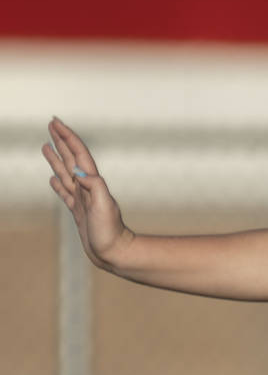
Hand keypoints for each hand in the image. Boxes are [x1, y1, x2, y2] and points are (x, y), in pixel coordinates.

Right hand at [43, 118, 132, 268]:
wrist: (114, 252)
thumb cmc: (110, 232)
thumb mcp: (104, 207)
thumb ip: (95, 187)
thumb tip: (80, 173)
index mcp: (91, 183)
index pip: (77, 154)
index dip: (67, 136)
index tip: (55, 122)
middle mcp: (86, 188)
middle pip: (70, 158)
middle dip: (61, 140)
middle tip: (51, 124)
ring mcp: (82, 199)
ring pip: (65, 173)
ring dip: (56, 158)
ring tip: (46, 146)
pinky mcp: (78, 212)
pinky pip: (64, 193)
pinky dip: (57, 184)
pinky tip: (52, 178)